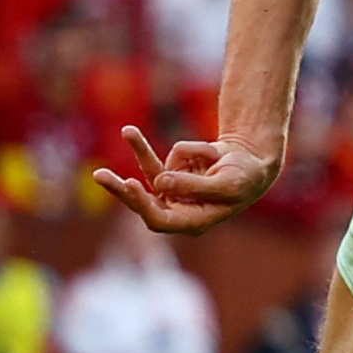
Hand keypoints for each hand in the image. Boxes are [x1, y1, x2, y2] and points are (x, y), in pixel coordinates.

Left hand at [91, 124, 282, 235]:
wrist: (253, 163)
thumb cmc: (245, 178)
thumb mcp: (225, 182)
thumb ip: (192, 185)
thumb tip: (158, 183)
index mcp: (193, 221)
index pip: (159, 218)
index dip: (142, 203)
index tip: (130, 184)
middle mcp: (178, 209)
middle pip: (143, 201)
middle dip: (120, 188)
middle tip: (99, 175)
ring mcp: (174, 190)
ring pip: (150, 170)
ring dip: (142, 150)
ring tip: (127, 131)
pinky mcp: (173, 172)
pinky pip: (166, 155)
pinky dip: (188, 149)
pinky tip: (211, 153)